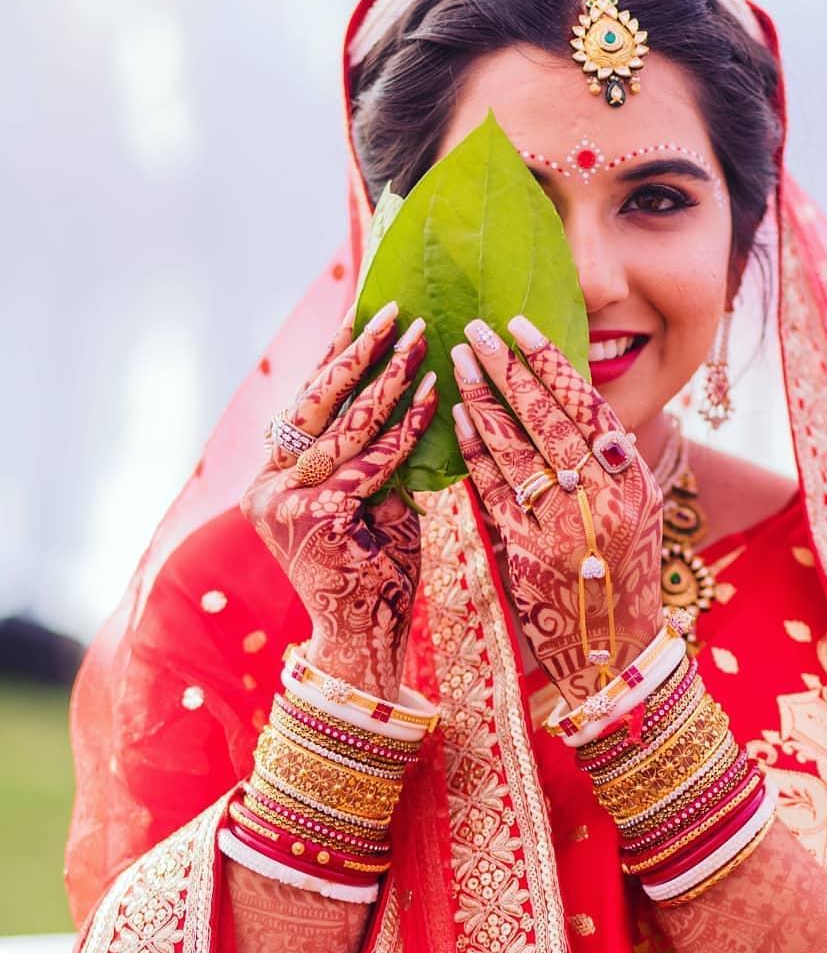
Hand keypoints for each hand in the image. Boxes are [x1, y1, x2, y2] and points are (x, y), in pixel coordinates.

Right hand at [242, 301, 436, 696]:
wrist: (367, 641)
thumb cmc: (378, 572)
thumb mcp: (372, 501)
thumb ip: (372, 456)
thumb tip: (404, 387)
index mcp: (272, 481)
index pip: (305, 405)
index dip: (335, 356)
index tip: (365, 312)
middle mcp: (267, 488)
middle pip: (316, 402)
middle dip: (359, 352)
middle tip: (396, 311)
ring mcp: (285, 502)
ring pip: (346, 425)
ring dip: (389, 377)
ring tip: (421, 338)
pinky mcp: (315, 516)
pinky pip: (373, 460)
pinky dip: (407, 426)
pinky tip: (433, 393)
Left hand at [450, 315, 662, 705]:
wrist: (614, 652)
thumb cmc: (622, 572)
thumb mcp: (634, 509)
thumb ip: (606, 459)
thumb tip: (563, 392)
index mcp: (635, 482)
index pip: (590, 407)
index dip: (552, 363)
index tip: (520, 325)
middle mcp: (604, 501)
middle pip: (549, 420)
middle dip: (509, 368)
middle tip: (476, 328)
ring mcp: (564, 528)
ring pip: (517, 449)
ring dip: (484, 399)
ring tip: (458, 359)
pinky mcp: (527, 554)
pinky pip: (494, 490)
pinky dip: (475, 449)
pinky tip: (458, 417)